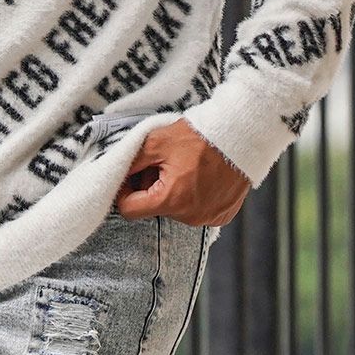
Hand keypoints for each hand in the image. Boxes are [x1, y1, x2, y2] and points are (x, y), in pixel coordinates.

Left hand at [114, 118, 249, 225]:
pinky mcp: (221, 216)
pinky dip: (193, 196)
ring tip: (184, 166)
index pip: (130, 210)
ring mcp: (208, 218)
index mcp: (171, 200)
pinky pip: (196, 210)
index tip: (130, 176)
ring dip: (172, 192)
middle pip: (154, 208)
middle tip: (163, 163)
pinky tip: (200, 175)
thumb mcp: (156, 142)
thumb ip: (131, 161)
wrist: (239, 136)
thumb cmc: (197, 137)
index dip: (124, 191)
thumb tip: (114, 173)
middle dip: (152, 187)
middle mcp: (190, 216)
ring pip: (175, 210)